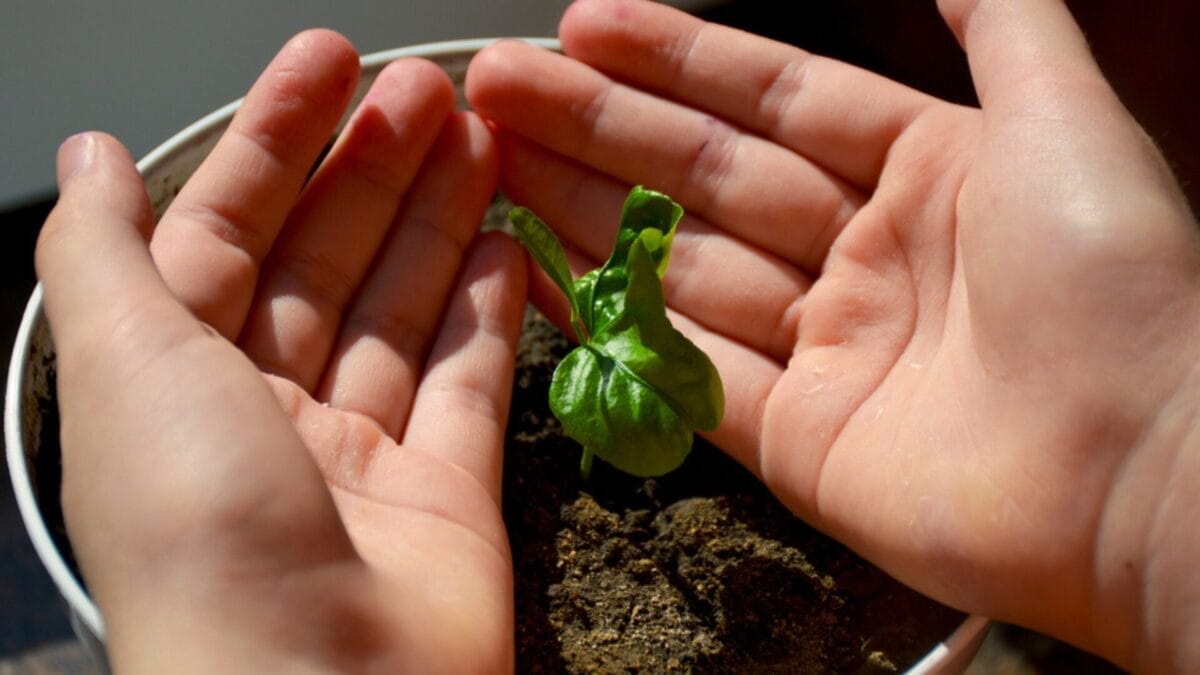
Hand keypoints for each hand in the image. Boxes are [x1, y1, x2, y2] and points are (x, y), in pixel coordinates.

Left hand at [37, 31, 524, 671]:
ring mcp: (362, 456)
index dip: (277, 142)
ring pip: (402, 313)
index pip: (223, 233)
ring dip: (437, 221)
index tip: (333, 64)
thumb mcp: (125, 365)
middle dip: (372, 168)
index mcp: (176, 384)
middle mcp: (265, 416)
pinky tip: (506, 243)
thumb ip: (103, 253)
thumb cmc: (203, 534)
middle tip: (428, 88)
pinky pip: (467, 385)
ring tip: (479, 136)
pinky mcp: (446, 495)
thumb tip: (85, 157)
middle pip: (324, 264)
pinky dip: (487, 313)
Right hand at [466, 0, 1199, 668]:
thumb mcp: (1064, 120)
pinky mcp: (796, 438)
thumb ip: (1002, 24)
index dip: (676, 61)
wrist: (1146, 481)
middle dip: (597, 127)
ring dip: (587, 214)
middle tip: (503, 87)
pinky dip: (614, 330)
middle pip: (705, 177)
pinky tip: (546, 278)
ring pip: (681, 267)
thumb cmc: (1120, 287)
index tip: (586, 25)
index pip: (772, 99)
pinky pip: (686, 373)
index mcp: (925, 173)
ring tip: (497, 163)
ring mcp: (825, 350)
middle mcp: (866, 257)